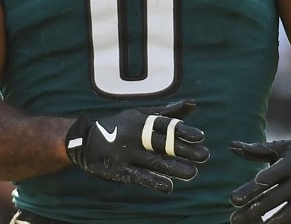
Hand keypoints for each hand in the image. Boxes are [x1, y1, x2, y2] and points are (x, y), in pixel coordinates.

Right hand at [65, 100, 209, 192]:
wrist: (86, 140)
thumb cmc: (121, 125)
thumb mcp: (142, 114)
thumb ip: (168, 112)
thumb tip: (193, 103)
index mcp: (143, 121)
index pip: (166, 125)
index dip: (183, 130)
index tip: (201, 136)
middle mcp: (137, 137)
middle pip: (164, 144)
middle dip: (184, 150)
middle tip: (205, 155)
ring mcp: (128, 154)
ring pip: (154, 161)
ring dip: (174, 168)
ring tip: (192, 173)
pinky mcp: (121, 170)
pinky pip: (139, 176)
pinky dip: (153, 181)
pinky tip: (168, 186)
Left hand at [229, 130, 290, 223]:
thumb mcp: (281, 147)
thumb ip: (256, 150)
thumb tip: (232, 146)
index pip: (266, 179)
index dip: (249, 190)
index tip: (232, 200)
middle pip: (273, 199)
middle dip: (252, 211)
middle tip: (233, 219)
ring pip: (287, 214)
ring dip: (268, 223)